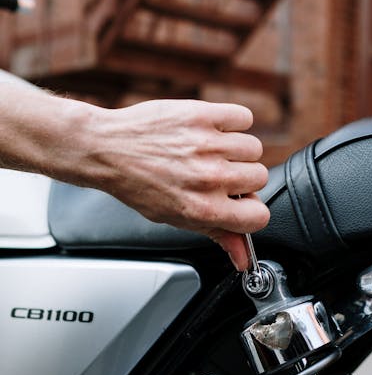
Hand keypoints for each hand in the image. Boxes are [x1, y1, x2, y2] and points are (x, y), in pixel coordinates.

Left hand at [79, 99, 269, 269]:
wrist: (108, 149)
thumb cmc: (138, 185)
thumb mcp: (176, 218)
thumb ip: (217, 235)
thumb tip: (243, 258)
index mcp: (204, 209)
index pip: (259, 216)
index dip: (250, 210)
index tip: (239, 203)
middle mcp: (209, 178)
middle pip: (260, 178)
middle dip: (241, 177)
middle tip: (216, 174)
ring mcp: (208, 145)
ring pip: (253, 148)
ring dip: (236, 149)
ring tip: (211, 151)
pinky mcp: (202, 116)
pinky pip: (243, 118)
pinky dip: (233, 122)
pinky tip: (214, 130)